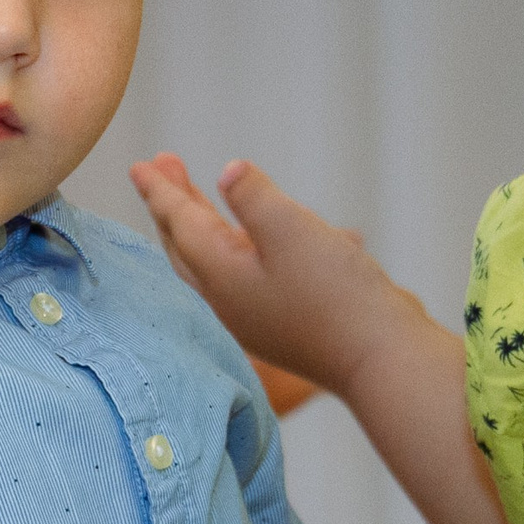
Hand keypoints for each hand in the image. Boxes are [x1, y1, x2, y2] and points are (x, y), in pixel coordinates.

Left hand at [127, 153, 420, 397]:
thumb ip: (253, 196)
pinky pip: (250, 273)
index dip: (161, 190)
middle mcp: (229, 298)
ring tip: (197, 194)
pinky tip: (261, 234)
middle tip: (159, 167)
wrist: (383, 358)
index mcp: (220, 274)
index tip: (140, 164)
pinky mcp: (283, 320)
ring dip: (205, 222)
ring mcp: (255, 313)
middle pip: (186, 245)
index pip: (180, 223)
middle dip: (173, 204)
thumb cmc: (336, 292)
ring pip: (215, 261)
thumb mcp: (290, 228)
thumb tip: (228, 172)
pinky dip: (245, 246)